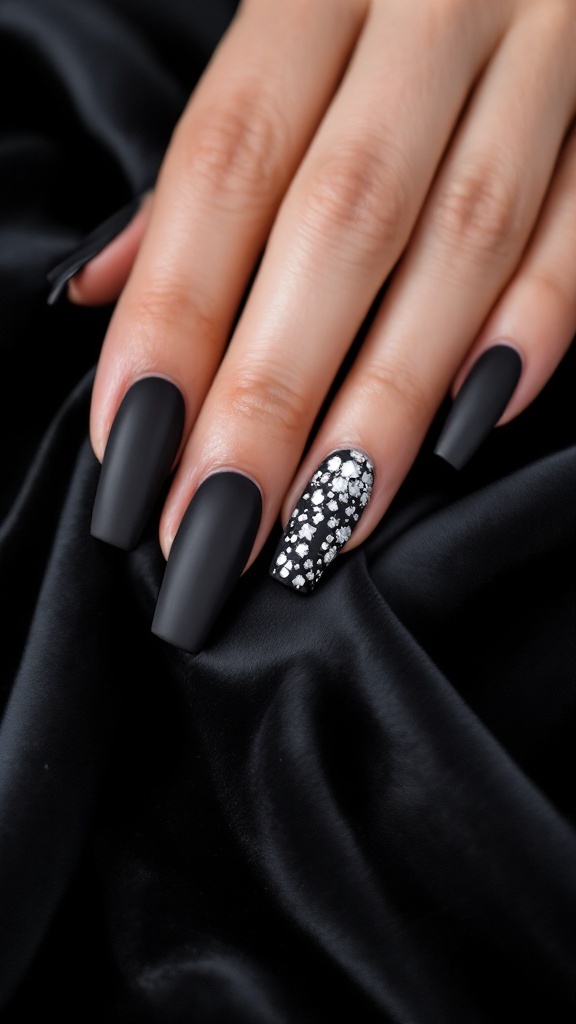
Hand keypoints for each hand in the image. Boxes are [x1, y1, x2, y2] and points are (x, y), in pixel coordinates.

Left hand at [53, 0, 575, 652]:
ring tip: (325, 518)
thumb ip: (213, 153)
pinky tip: (469, 429)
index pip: (227, 163)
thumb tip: (105, 287)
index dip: (175, 313)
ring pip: (464, 242)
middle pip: (340, 223)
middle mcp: (434, 7)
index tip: (135, 444)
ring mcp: (544, 49)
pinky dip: (533, 327)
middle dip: (271, 392)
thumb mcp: (287, 21)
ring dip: (390, 399)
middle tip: (219, 523)